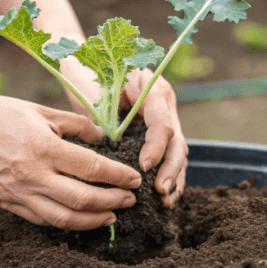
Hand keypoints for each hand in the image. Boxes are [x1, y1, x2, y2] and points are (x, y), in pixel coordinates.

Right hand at [0, 90, 141, 229]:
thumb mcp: (38, 110)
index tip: (134, 180)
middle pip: (82, 198)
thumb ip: (73, 124)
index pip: (91, 167)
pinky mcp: (5, 203)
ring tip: (111, 216)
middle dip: (112, 201)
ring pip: (63, 218)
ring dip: (92, 220)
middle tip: (129, 200)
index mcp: (42, 146)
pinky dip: (65, 222)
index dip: (117, 176)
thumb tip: (101, 138)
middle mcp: (31, 174)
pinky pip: (41, 220)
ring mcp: (17, 193)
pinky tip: (79, 217)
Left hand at [59, 60, 187, 207]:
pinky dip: (169, 177)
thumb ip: (105, 116)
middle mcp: (165, 104)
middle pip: (176, 140)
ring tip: (165, 201)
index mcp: (153, 89)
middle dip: (170, 169)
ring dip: (174, 178)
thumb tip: (107, 143)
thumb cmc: (90, 77)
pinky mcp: (160, 134)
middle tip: (160, 191)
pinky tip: (165, 199)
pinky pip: (169, 157)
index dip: (156, 147)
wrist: (89, 66)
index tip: (143, 166)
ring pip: (177, 152)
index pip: (161, 123)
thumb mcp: (96, 92)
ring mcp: (166, 118)